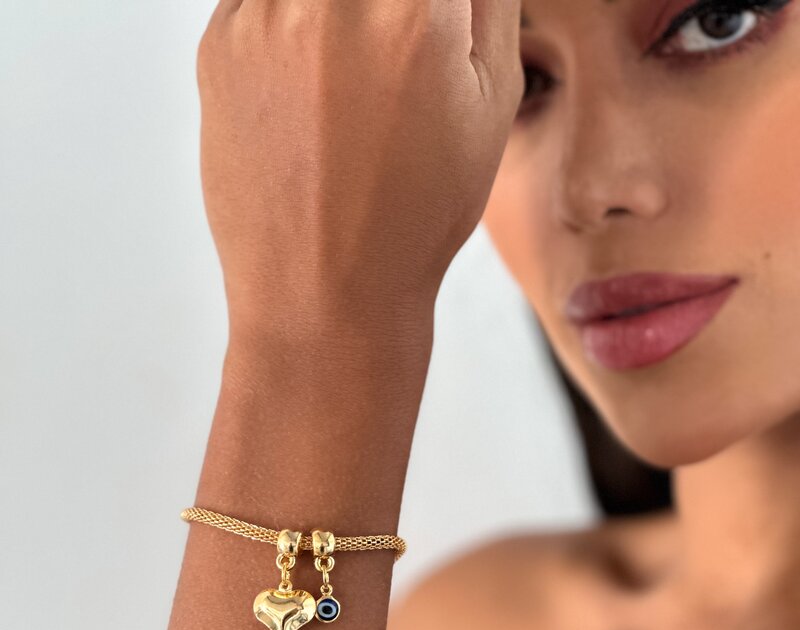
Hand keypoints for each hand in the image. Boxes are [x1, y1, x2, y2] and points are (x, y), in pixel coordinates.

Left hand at [197, 0, 524, 344]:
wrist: (324, 294)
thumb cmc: (414, 216)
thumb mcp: (492, 103)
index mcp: (417, 10)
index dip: (429, 1)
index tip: (424, 19)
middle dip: (385, 13)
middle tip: (389, 52)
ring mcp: (265, 15)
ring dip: (334, 16)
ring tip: (349, 76)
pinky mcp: (218, 42)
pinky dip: (289, 16)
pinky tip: (312, 85)